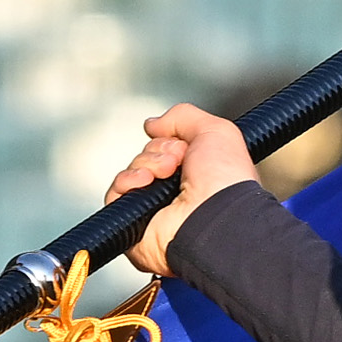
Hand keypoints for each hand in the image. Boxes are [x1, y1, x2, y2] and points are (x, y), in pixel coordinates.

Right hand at [106, 103, 260, 275]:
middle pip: (147, 156)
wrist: (214, 218)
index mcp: (198, 175)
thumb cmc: (225, 185)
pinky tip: (147, 183)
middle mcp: (177, 193)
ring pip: (131, 172)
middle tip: (177, 162)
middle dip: (159, 151)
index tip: (183, 145)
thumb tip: (154, 123)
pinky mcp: (135, 224)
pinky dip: (128, 182)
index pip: (167, 147)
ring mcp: (155, 209)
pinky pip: (116, 194)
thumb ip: (183, 117)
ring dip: (145, 164)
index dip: (171, 140)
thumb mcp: (215, 131)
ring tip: (166, 174)